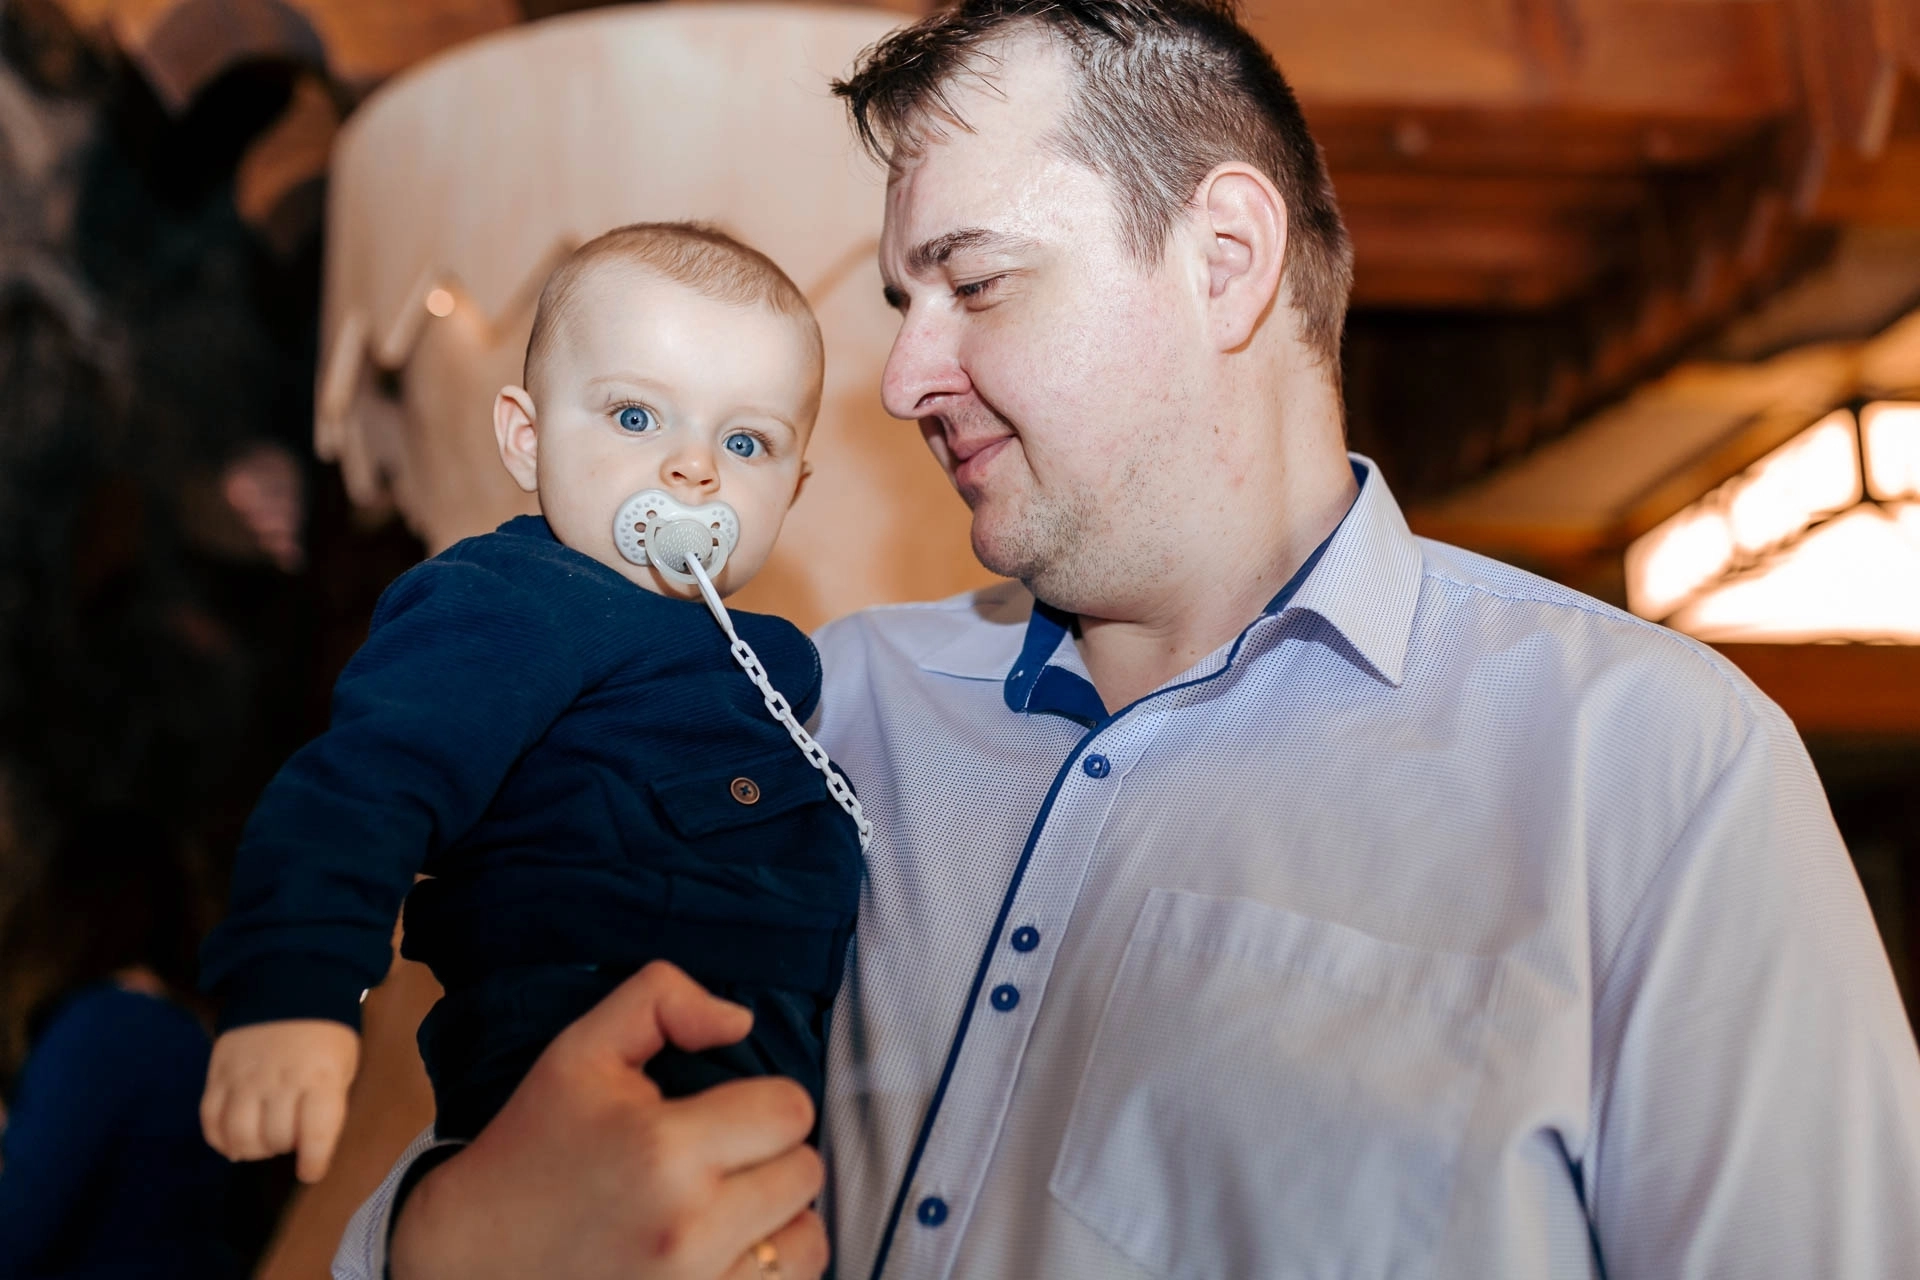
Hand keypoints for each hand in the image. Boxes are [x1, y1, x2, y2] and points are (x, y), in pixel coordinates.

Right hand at [202, 1019, 360, 1182]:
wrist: (287, 986)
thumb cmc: (324, 1035)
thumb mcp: (344, 1065)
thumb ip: (329, 1105)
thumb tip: (311, 1148)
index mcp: (320, 1077)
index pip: (316, 1133)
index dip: (314, 1161)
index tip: (310, 1171)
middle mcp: (280, 1080)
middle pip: (274, 1138)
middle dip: (285, 1147)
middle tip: (290, 1138)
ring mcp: (244, 1078)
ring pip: (239, 1136)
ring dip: (253, 1148)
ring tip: (263, 1139)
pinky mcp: (218, 1075)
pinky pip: (210, 1121)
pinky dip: (221, 1139)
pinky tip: (235, 1138)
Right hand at [392, 961, 827, 1279]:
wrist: (469, 1260)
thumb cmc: (531, 1149)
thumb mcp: (581, 1052)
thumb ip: (661, 1001)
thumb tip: (739, 1020)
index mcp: (663, 1149)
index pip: (791, 1111)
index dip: (766, 1103)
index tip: (726, 1113)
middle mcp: (689, 1227)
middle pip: (805, 1174)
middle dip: (771, 1158)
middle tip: (718, 1162)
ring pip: (806, 1244)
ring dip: (778, 1223)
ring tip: (726, 1211)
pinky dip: (765, 1271)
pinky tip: (722, 1255)